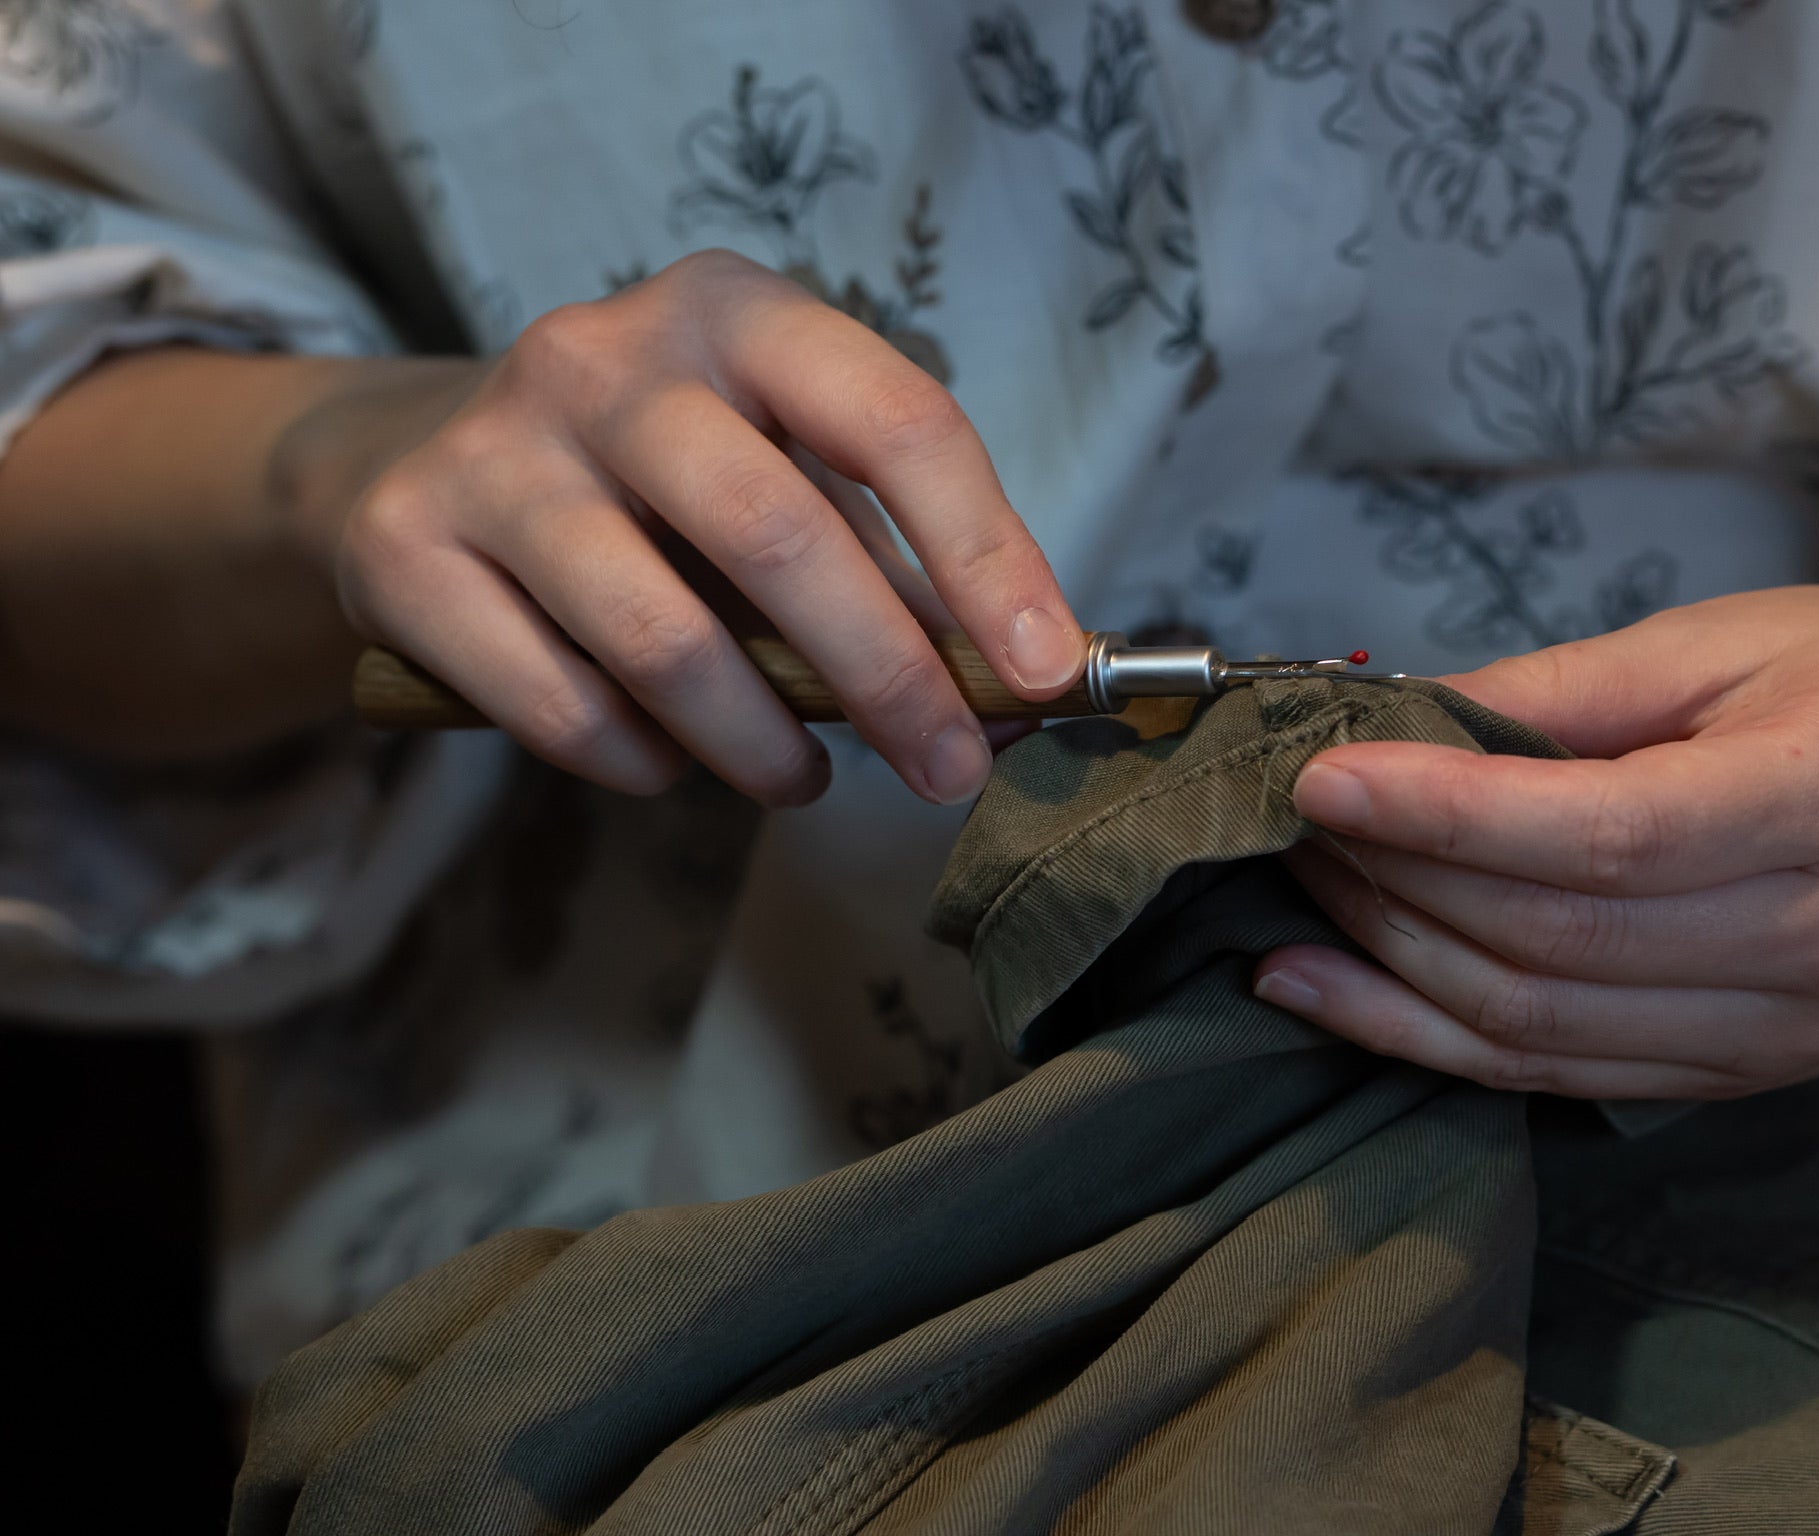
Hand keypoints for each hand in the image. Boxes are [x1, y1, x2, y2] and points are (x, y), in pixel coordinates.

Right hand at [303, 250, 1079, 805]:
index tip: (1047, 671)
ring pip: (662, 637)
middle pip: (776, 533)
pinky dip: (642, 764)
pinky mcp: (404, 549)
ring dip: (761, 742)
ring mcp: (492, 448)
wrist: (426, 460)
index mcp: (736, 312)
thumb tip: (1026, 694)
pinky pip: (558, 703)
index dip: (987, 554)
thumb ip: (906, 571)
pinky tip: (674, 764)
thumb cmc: (666, 483)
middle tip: (945, 769)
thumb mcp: (789, 471)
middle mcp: (603, 356)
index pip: (894, 419)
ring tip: (803, 777)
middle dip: (886, 677)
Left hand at [1251, 581, 1818, 1098]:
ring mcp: (1794, 1031)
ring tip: (1298, 903)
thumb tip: (1405, 722)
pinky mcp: (1757, 1076)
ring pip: (1546, 1031)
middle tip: (1296, 824)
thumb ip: (1573, 691)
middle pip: (1556, 942)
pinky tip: (1342, 994)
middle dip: (1397, 887)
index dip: (1442, 815)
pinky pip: (1568, 1077)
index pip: (1600, 836)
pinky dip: (1440, 1042)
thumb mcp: (1743, 637)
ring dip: (1395, 974)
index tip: (1321, 777)